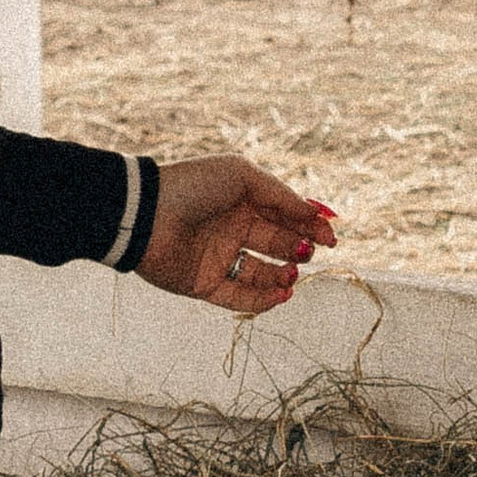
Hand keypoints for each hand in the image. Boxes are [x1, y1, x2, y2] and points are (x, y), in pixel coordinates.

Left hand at [137, 155, 337, 317]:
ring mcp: (218, 257)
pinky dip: (262, 300)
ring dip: (282, 276)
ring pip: (261, 274)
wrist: (146, 214)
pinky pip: (238, 297)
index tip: (330, 238)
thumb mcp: (243, 177)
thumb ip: (282, 196)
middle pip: (277, 244)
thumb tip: (316, 214)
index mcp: (242, 201)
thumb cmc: (193, 186)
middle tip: (307, 253)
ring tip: (291, 274)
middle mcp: (232, 229)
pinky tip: (280, 294)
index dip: (310, 226)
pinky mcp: (204, 283)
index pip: (285, 216)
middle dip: (298, 250)